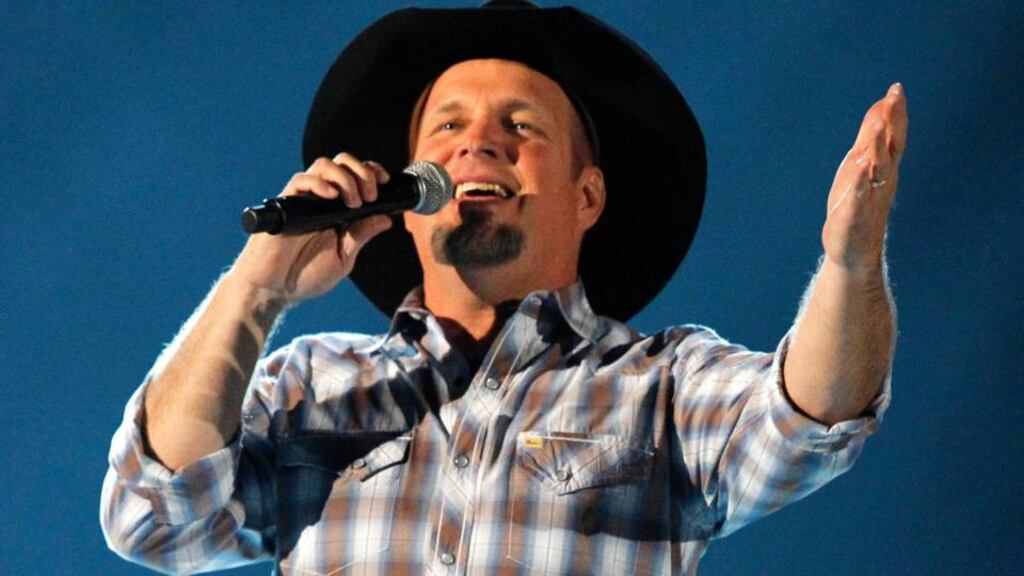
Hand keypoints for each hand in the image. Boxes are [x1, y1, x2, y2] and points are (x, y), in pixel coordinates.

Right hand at [229, 153, 392, 303]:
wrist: (274, 289)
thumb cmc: (306, 276)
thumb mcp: (343, 258)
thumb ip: (360, 236)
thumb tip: (386, 218)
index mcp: (339, 210)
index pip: (357, 176)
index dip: (372, 172)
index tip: (386, 181)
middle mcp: (322, 200)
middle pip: (342, 163)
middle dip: (362, 171)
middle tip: (370, 195)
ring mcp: (304, 200)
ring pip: (323, 165)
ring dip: (344, 176)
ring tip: (353, 201)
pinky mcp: (286, 205)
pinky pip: (300, 181)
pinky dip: (318, 183)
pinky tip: (331, 196)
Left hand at [822, 83, 907, 277]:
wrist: (854, 248)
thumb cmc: (857, 202)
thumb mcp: (863, 165)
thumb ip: (872, 136)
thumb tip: (881, 105)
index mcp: (883, 168)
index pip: (893, 136)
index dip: (895, 113)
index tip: (896, 89)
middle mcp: (880, 180)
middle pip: (889, 148)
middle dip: (892, 123)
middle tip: (895, 98)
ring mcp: (868, 198)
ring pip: (875, 171)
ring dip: (878, 149)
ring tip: (880, 128)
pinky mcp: (853, 217)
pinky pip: (858, 200)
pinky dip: (859, 186)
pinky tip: (860, 172)